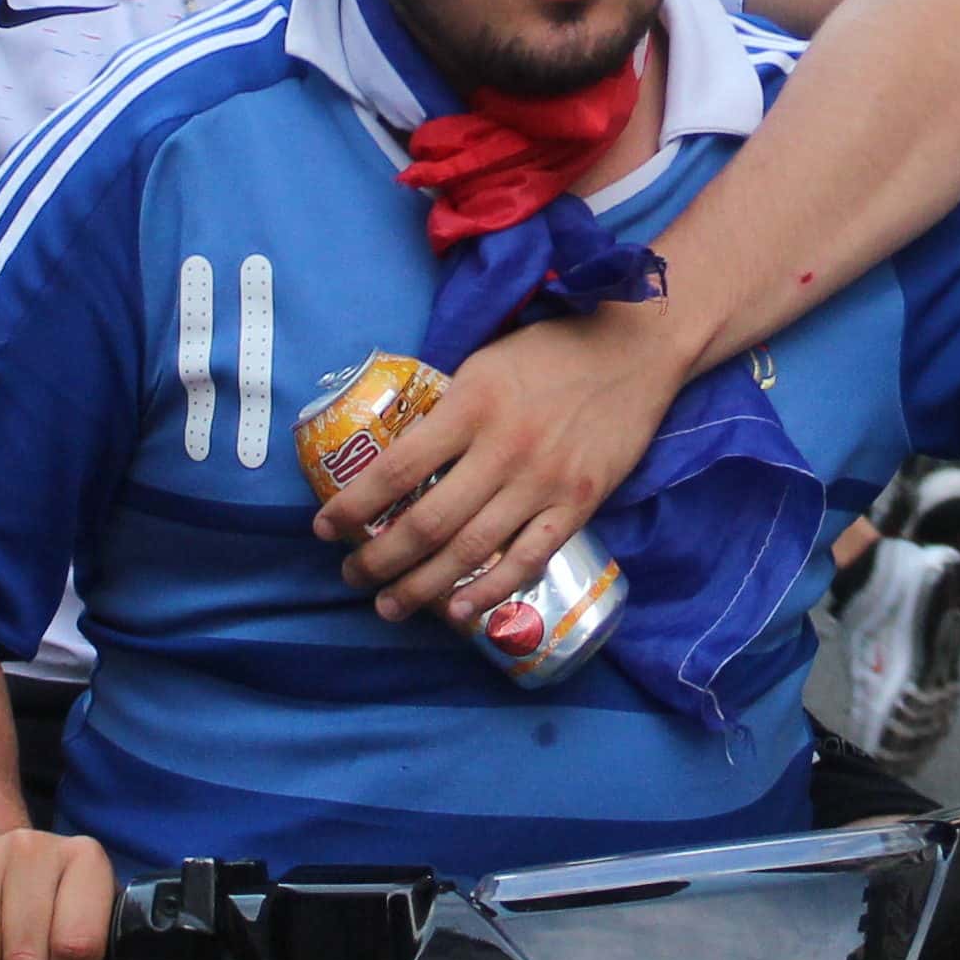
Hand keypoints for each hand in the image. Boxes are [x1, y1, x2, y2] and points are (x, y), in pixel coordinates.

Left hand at [312, 307, 681, 619]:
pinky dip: (490, 591)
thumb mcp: (485, 363)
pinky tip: (458, 611)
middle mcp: (504, 448)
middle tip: (352, 576)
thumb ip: (447, 410)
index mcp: (472, 405)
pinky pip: (527, 558)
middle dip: (379, 558)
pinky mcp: (579, 503)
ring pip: (471, 550)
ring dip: (422, 586)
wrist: (635, 348)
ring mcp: (544, 481)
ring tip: (390, 604)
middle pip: (428, 521)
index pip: (398, 467)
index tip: (324, 528)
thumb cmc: (551, 350)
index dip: (355, 505)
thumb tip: (396, 454)